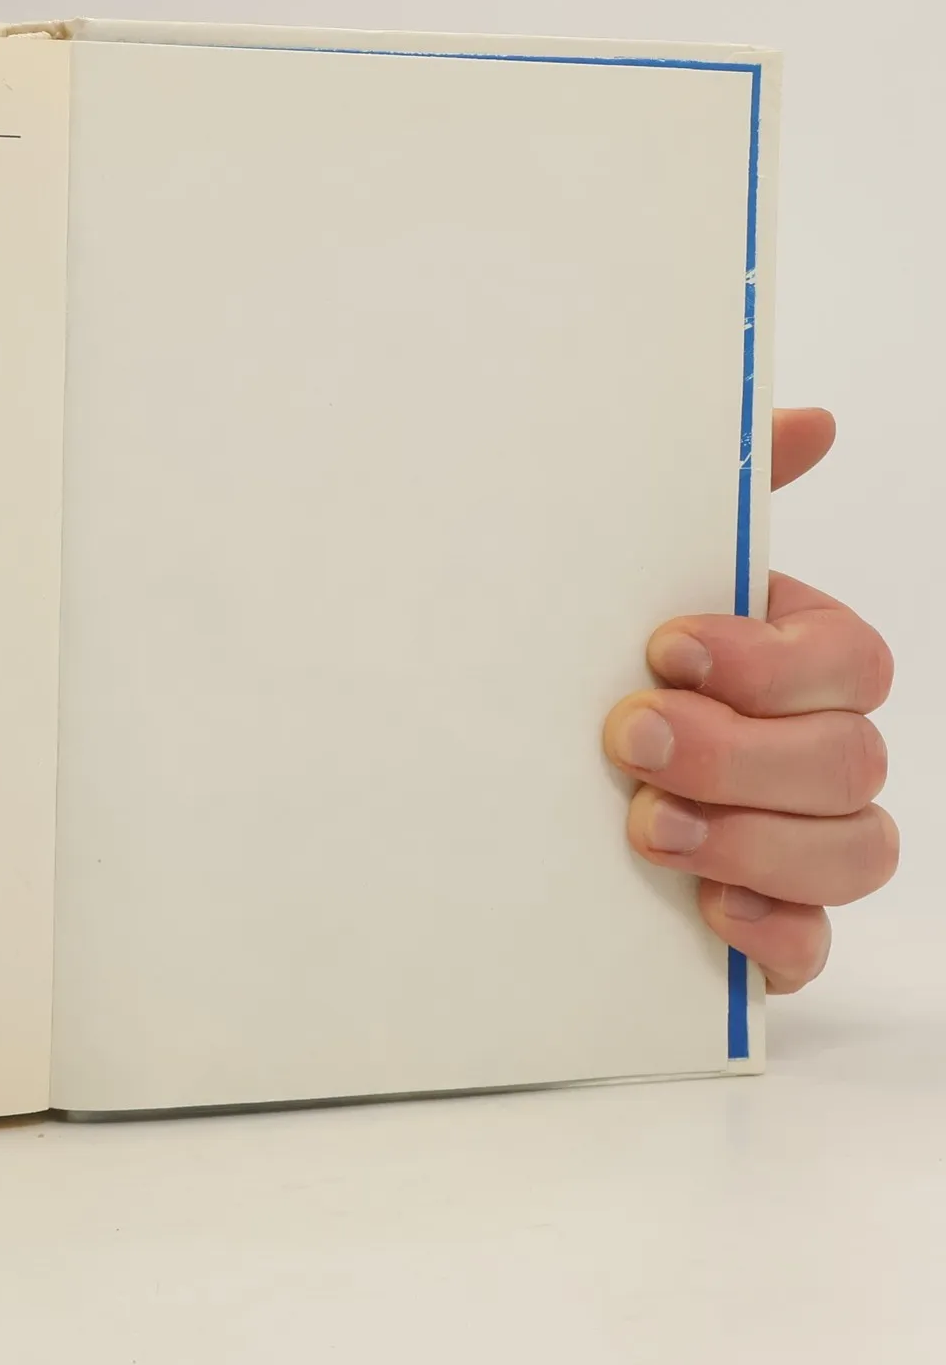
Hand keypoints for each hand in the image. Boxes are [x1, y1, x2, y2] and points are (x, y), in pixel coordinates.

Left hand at [603, 409, 895, 992]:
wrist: (511, 777)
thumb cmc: (596, 665)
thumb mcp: (631, 576)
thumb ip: (722, 497)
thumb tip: (812, 419)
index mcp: (798, 663)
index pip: (846, 661)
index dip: (766, 662)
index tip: (663, 650)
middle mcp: (818, 752)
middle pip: (849, 759)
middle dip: (737, 751)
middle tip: (626, 739)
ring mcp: (802, 844)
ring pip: (853, 850)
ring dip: (751, 840)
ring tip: (646, 826)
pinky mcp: (770, 926)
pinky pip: (813, 945)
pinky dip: (772, 932)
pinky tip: (708, 910)